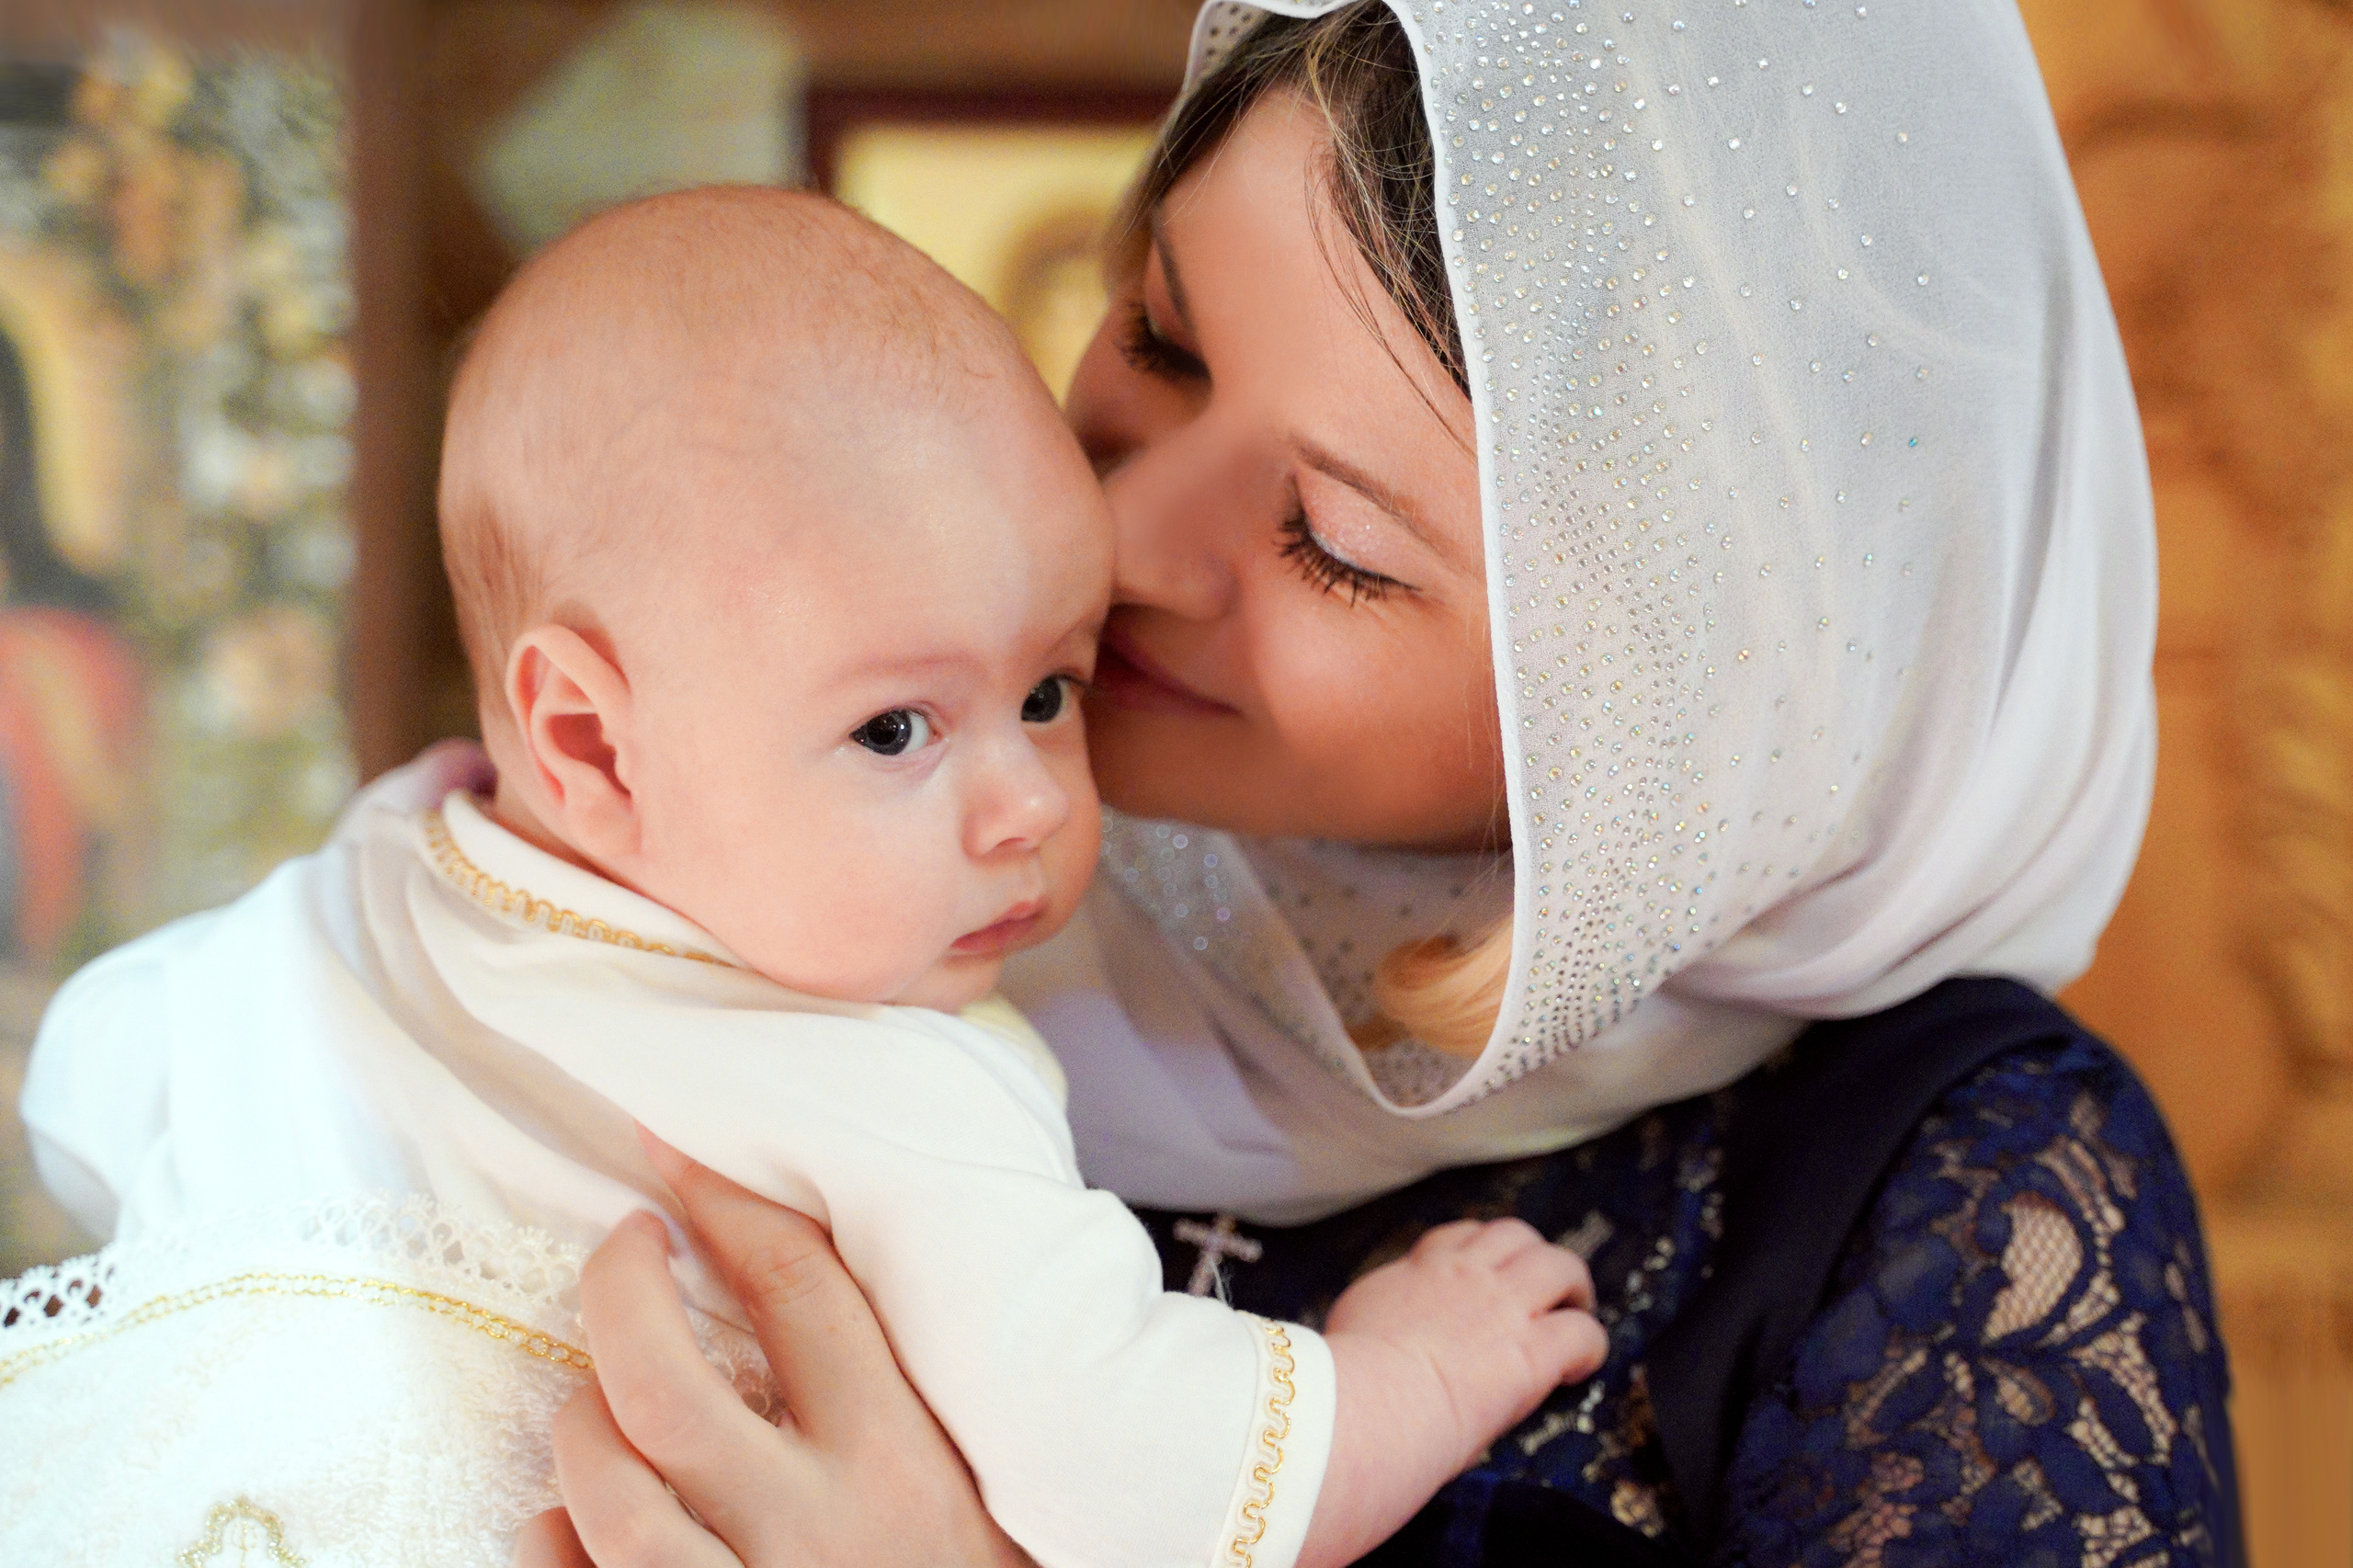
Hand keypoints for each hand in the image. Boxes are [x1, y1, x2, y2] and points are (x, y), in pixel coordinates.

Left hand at [518, 1132, 1032, 1566]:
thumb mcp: (971, 1475)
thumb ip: (903, 1385)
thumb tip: (796, 1255)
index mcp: (906, 1461)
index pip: (802, 1293)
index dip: (727, 1203)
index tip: (675, 1159)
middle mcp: (822, 1535)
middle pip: (665, 1387)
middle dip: (616, 1293)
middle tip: (624, 1250)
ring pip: (608, 1495)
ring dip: (579, 1426)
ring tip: (597, 1399)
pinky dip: (556, 1542)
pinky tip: (577, 1517)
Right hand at [1326, 1217, 1605, 1464]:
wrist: (1367, 1402)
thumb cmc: (1345, 1381)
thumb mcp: (1353, 1325)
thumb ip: (1378, 1316)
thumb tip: (1373, 1334)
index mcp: (1418, 1272)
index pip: (1457, 1237)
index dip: (1479, 1250)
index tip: (1484, 1273)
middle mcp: (1464, 1277)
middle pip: (1515, 1234)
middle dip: (1534, 1255)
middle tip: (1543, 1288)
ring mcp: (1502, 1308)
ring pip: (1559, 1264)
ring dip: (1572, 1286)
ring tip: (1576, 1312)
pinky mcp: (1531, 1351)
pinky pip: (1582, 1333)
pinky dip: (1589, 1346)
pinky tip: (1579, 1368)